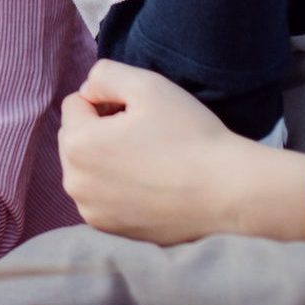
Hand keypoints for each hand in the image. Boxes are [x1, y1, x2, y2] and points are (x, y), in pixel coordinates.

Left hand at [58, 60, 304, 243]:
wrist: (229, 194)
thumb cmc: (189, 136)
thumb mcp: (147, 85)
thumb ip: (104, 75)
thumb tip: (87, 91)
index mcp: (76, 144)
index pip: (76, 104)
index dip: (108, 101)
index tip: (139, 114)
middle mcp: (74, 182)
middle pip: (77, 137)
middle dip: (102, 130)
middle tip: (147, 135)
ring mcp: (91, 210)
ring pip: (89, 168)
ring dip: (107, 159)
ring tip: (151, 160)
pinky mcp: (110, 229)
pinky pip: (102, 196)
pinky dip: (118, 187)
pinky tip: (152, 185)